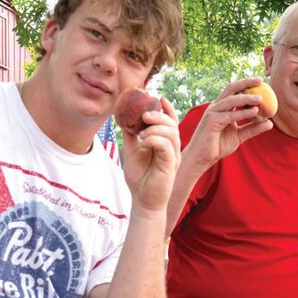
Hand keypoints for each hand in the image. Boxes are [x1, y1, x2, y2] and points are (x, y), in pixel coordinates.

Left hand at [120, 95, 180, 211]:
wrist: (143, 200)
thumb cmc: (140, 178)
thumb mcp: (132, 150)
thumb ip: (132, 134)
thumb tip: (124, 117)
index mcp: (166, 143)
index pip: (171, 121)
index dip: (168, 108)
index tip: (158, 96)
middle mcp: (173, 148)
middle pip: (172, 124)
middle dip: (159, 115)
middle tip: (144, 114)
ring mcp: (173, 157)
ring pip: (171, 133)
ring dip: (155, 128)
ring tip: (141, 133)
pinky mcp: (170, 165)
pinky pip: (166, 146)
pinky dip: (154, 140)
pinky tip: (143, 142)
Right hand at [183, 78, 275, 167]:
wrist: (202, 158)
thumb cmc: (218, 146)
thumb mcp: (239, 136)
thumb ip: (253, 128)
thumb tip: (270, 123)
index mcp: (222, 107)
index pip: (235, 91)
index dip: (247, 85)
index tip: (262, 82)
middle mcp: (216, 106)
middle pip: (231, 89)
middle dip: (246, 82)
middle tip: (260, 80)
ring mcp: (213, 113)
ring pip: (230, 100)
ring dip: (246, 98)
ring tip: (261, 99)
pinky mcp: (211, 122)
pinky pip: (229, 115)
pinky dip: (242, 113)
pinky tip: (254, 112)